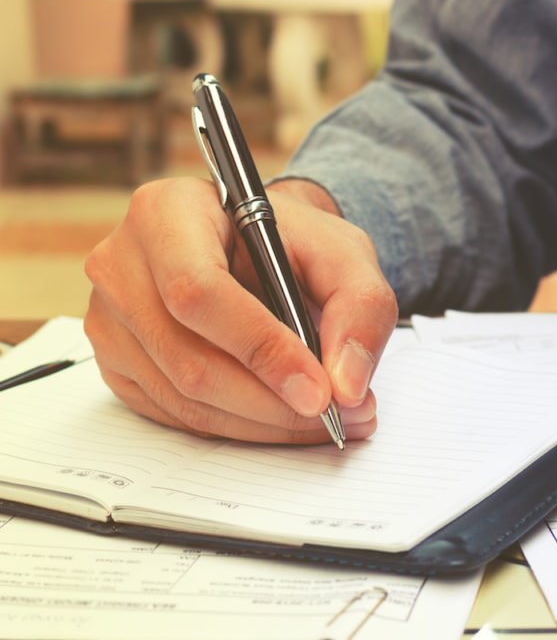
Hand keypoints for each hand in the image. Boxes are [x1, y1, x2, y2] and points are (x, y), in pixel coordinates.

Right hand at [84, 177, 396, 442]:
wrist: (261, 248)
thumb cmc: (295, 243)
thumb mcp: (344, 252)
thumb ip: (360, 307)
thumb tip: (346, 384)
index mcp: (167, 212)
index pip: (198, 291)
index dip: (261, 349)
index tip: (319, 391)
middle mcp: (123, 264)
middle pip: (189, 358)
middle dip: (273, 401)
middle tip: (340, 415)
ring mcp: (111, 319)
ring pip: (184, 397)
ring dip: (264, 424)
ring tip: (329, 420)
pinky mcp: (118, 365)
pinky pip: (177, 416)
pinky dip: (240, 428)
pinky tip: (285, 419)